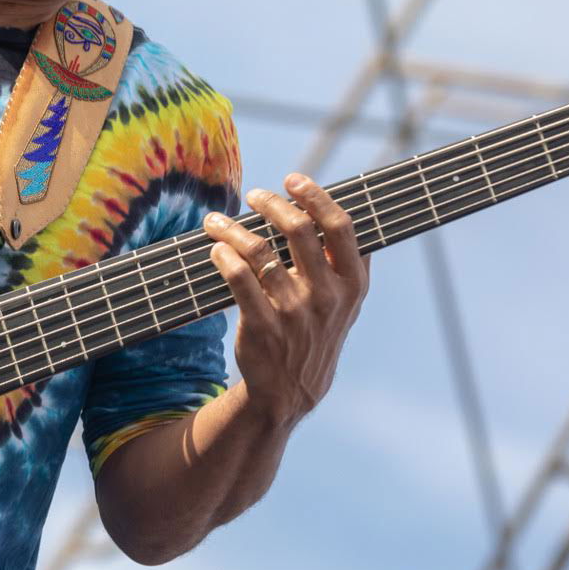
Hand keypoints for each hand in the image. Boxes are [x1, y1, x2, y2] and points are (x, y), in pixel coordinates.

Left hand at [203, 173, 369, 424]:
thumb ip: (342, 261)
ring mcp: (294, 312)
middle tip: (254, 195)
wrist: (292, 390)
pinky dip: (223, 255)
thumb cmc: (316, 331)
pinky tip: (215, 248)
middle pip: (299, 230)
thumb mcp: (344, 301)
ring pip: (259, 252)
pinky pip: (238, 278)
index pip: (340, 226)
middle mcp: (327, 296)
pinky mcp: (262, 327)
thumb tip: (329, 209)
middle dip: (271, 204)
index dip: (315, 196)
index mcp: (352, 283)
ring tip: (216, 221)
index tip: (292, 180)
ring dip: (232, 228)